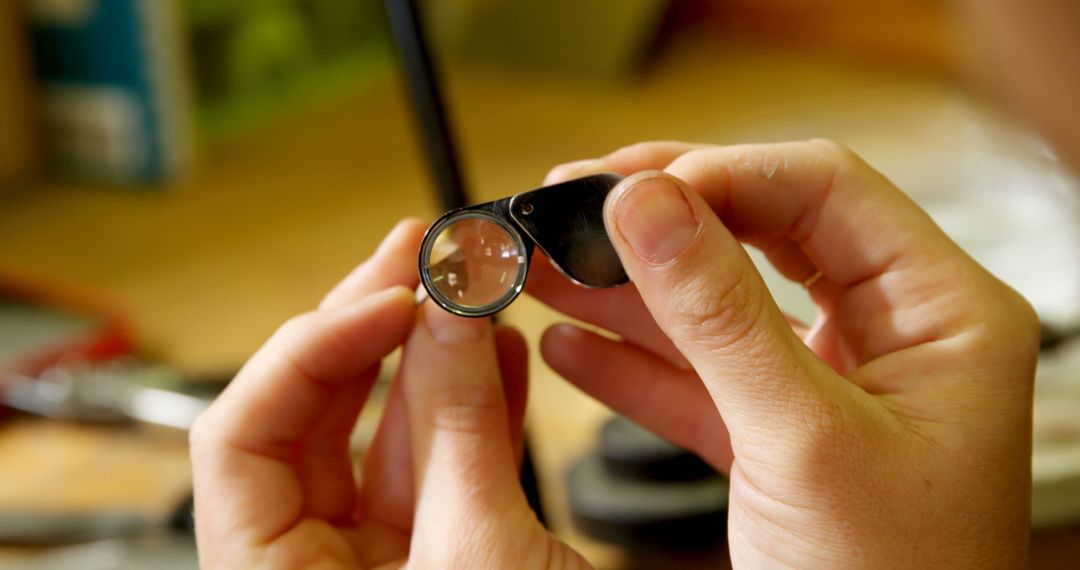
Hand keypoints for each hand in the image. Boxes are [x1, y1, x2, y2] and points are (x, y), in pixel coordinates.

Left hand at [190, 219, 587, 568]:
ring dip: (433, 356)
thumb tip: (456, 312)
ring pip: (388, 431)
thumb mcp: (480, 555)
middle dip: (370, 327)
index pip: (240, 438)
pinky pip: (444, 459)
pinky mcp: (445, 549)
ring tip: (468, 289)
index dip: (305, 353)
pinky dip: (475, 400)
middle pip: (313, 418)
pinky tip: (497, 350)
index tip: (385, 300)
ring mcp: (383, 557)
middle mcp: (316, 568)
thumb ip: (463, 428)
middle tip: (422, 258)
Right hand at [531, 141, 1038, 567]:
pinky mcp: (784, 435)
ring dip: (628, 291)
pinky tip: (571, 347)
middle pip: (762, 234)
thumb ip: (719, 317)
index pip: (824, 190)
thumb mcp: (801, 442)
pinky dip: (634, 365)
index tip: (631, 189)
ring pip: (720, 308)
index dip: (720, 175)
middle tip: (572, 205)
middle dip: (661, 223)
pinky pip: (703, 378)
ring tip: (546, 269)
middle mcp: (893, 335)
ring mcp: (834, 385)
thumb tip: (646, 205)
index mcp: (940, 314)